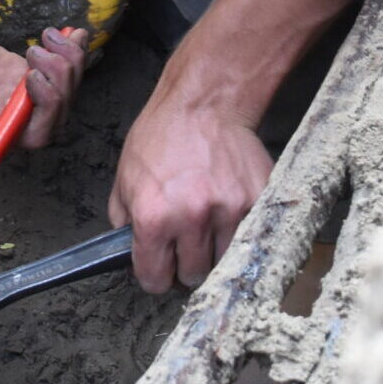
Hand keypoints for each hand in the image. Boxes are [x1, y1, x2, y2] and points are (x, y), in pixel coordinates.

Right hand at [0, 8, 88, 150]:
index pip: (27, 137)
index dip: (45, 112)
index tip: (33, 78)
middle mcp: (0, 118)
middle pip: (54, 115)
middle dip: (61, 80)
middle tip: (42, 48)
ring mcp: (12, 96)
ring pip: (63, 93)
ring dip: (69, 63)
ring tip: (52, 35)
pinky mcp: (19, 74)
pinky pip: (58, 70)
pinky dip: (71, 50)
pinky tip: (70, 33)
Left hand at [108, 92, 271, 292]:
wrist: (203, 105)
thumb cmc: (160, 138)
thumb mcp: (125, 179)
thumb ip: (124, 221)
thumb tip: (130, 251)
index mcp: (154, 218)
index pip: (156, 279)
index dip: (155, 276)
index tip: (160, 269)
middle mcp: (192, 219)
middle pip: (193, 276)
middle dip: (186, 265)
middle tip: (185, 246)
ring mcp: (229, 211)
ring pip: (225, 263)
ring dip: (215, 253)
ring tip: (208, 229)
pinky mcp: (258, 201)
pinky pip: (249, 238)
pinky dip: (239, 234)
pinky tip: (228, 215)